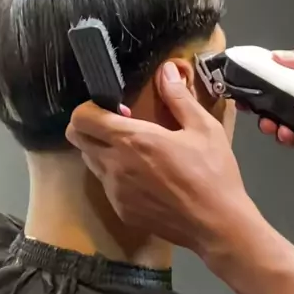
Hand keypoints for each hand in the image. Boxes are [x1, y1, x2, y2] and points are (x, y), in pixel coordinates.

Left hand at [66, 63, 256, 256]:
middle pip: (76, 139)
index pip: (82, 118)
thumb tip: (167, 69)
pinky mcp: (121, 211)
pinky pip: (107, 186)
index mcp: (132, 140)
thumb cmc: (213, 172)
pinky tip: (147, 180)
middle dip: (90, 127)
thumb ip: (179, 97)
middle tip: (120, 127)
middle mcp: (114, 165)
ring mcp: (115, 191)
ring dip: (104, 151)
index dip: (91, 108)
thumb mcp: (203, 128)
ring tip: (136, 153)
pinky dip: (117, 177)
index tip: (118, 110)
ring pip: (91, 162)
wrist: (217, 225)